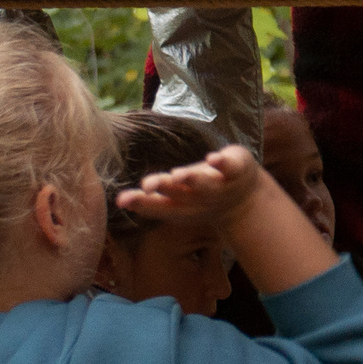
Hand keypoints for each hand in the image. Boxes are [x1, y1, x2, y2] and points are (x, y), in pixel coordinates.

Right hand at [116, 143, 263, 222]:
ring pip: (204, 183)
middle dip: (166, 187)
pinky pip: (230, 166)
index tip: (123, 200)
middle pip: (180, 193)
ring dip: (192, 179)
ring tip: (180, 174)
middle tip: (151, 184)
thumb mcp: (174, 202)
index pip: (158, 205)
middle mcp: (198, 197)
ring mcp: (218, 185)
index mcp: (180, 204)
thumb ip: (148, 200)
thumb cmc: (199, 198)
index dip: (141, 203)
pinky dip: (222, 162)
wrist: (245, 202)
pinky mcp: (236, 169)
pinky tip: (213, 158)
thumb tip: (117, 201)